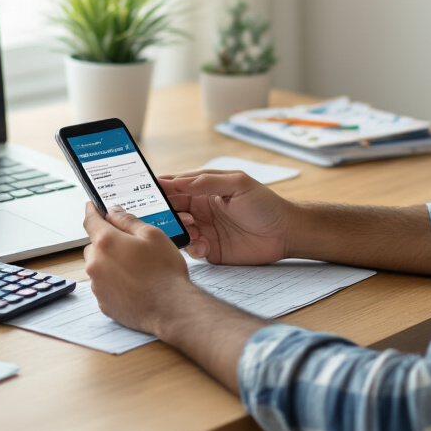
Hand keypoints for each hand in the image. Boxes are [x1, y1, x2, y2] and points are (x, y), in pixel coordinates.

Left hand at [82, 203, 196, 335]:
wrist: (170, 308)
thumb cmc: (164, 271)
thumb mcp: (153, 235)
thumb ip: (128, 221)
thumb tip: (113, 212)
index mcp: (106, 242)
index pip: (90, 220)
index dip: (91, 211)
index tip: (91, 206)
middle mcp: (95, 263)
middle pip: (94, 245)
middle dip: (107, 242)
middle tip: (129, 245)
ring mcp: (97, 285)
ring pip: (97, 266)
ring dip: (109, 262)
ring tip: (135, 268)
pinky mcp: (102, 302)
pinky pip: (103, 284)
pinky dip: (113, 281)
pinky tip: (133, 283)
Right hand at [158, 170, 294, 265]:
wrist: (285, 233)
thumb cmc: (265, 204)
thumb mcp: (238, 184)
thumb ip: (207, 181)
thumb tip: (178, 181)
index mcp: (204, 189)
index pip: (175, 186)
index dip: (160, 188)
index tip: (145, 191)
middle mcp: (200, 209)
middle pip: (171, 209)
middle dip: (164, 212)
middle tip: (163, 215)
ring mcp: (204, 230)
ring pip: (177, 230)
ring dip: (178, 230)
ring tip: (192, 228)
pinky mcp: (210, 249)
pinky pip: (191, 249)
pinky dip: (192, 247)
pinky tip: (203, 245)